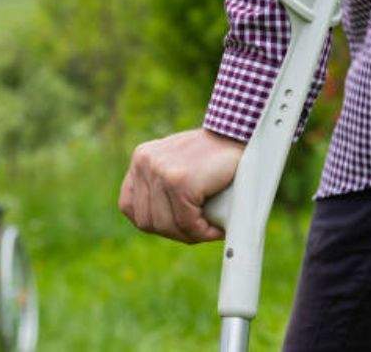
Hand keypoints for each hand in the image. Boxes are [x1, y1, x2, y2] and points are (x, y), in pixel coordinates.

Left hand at [119, 128, 244, 243]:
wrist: (240, 136)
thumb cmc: (216, 156)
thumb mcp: (180, 165)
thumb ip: (163, 185)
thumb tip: (159, 225)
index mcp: (142, 158)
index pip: (129, 206)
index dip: (153, 222)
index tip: (176, 225)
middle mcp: (145, 162)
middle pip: (146, 221)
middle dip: (174, 232)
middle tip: (199, 231)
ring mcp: (160, 171)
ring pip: (165, 225)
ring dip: (190, 234)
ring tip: (209, 229)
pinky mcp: (179, 181)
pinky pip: (186, 222)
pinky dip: (203, 231)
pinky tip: (216, 228)